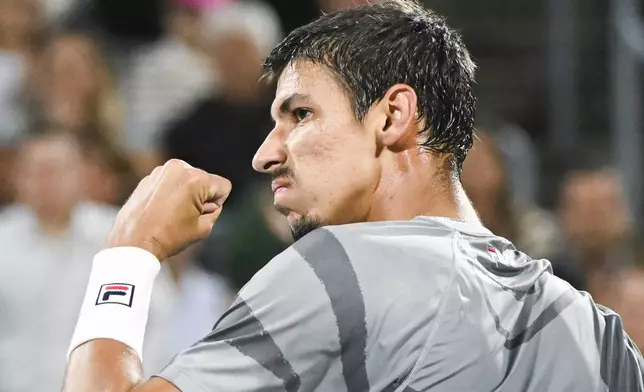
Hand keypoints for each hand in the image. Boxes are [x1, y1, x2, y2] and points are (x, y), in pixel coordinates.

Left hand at [106, 159, 231, 260]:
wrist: (132, 242)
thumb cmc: (166, 237)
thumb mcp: (203, 228)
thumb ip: (215, 212)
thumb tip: (211, 203)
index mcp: (195, 179)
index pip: (223, 186)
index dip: (218, 204)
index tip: (202, 214)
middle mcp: (179, 168)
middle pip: (206, 180)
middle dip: (203, 196)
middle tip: (186, 216)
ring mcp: (162, 170)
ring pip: (189, 180)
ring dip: (187, 194)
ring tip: (174, 213)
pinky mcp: (150, 176)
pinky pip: (172, 182)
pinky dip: (172, 193)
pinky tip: (163, 209)